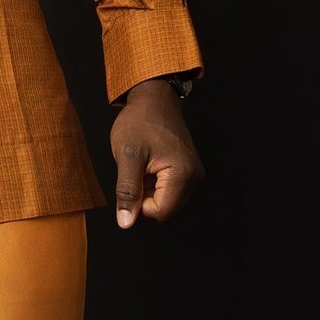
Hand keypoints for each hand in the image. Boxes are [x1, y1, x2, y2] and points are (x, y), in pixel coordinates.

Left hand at [109, 80, 205, 228]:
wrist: (154, 98)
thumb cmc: (140, 121)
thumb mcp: (127, 155)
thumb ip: (127, 191)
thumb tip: (126, 222)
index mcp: (183, 174)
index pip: (159, 212)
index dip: (139, 203)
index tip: (132, 179)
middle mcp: (194, 177)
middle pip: (164, 209)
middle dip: (145, 197)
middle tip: (138, 170)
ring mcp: (193, 174)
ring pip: (166, 201)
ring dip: (149, 190)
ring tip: (144, 165)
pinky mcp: (189, 170)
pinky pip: (169, 190)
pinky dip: (154, 183)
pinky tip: (150, 164)